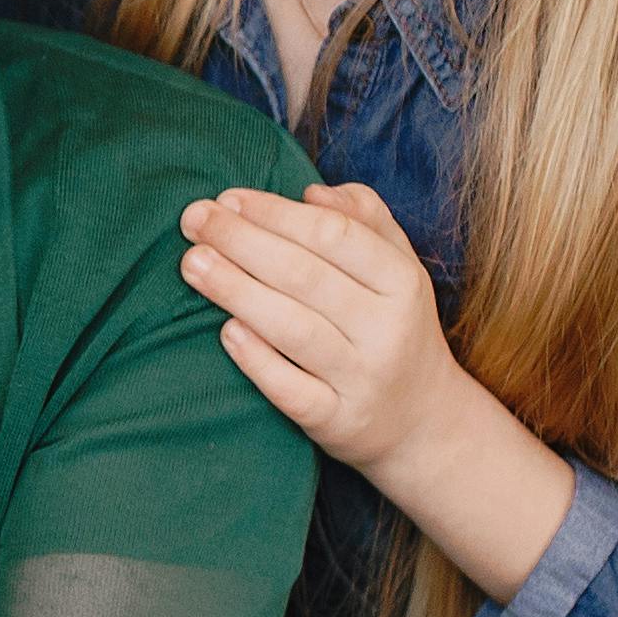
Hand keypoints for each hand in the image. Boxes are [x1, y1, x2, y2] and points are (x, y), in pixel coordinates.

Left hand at [178, 181, 581, 600]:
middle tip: (192, 220)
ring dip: (237, 291)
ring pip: (295, 329)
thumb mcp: (398, 269)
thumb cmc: (394, 328)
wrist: (424, 423)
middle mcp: (387, 330)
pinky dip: (258, 360)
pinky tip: (225, 331)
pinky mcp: (339, 422)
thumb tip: (312, 193)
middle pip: (305, 277)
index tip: (227, 198)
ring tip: (193, 263)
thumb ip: (365, 219)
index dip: (276, 213)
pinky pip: (292, 390)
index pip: (334, 236)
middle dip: (242, 242)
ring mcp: (364, 379)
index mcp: (403, 282)